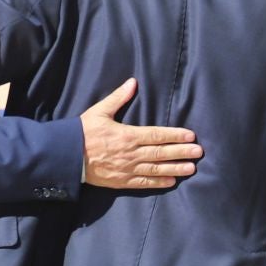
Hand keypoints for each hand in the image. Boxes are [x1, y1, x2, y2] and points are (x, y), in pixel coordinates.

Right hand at [77, 79, 201, 189]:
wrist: (66, 156)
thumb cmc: (82, 131)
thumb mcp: (99, 111)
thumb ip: (118, 98)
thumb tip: (132, 82)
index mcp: (127, 135)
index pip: (156, 135)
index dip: (174, 135)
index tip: (190, 135)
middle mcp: (130, 153)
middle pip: (161, 153)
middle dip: (181, 152)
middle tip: (198, 152)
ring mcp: (126, 169)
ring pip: (156, 169)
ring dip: (175, 168)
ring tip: (191, 168)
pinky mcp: (121, 181)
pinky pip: (143, 183)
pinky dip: (158, 182)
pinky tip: (171, 182)